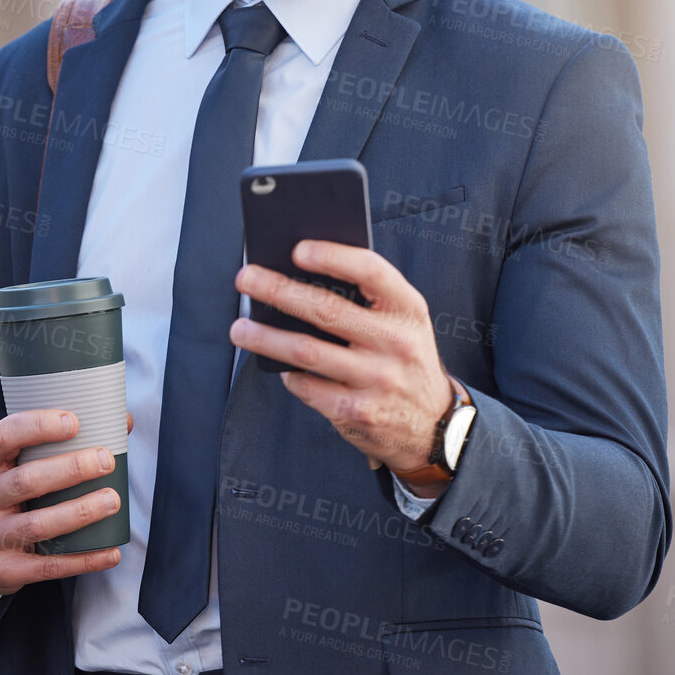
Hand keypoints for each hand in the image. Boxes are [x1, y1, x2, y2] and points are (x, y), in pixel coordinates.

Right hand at [0, 409, 132, 599]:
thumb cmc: (8, 493)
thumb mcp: (14, 464)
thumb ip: (57, 442)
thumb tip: (122, 422)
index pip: (4, 436)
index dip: (37, 427)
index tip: (74, 422)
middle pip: (25, 481)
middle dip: (70, 470)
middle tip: (106, 461)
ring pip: (36, 525)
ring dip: (79, 513)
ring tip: (112, 501)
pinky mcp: (2, 569)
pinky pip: (47, 566)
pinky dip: (84, 560)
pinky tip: (111, 552)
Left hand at [229, 240, 452, 492]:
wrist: (434, 425)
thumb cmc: (405, 359)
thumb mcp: (405, 323)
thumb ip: (368, 299)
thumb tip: (302, 274)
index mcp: (408, 309)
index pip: (370, 271)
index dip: (333, 256)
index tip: (297, 249)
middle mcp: (396, 342)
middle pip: (325, 310)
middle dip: (278, 291)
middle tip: (246, 279)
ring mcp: (377, 379)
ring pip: (306, 351)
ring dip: (265, 337)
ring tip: (240, 328)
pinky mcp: (358, 412)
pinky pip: (308, 388)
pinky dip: (289, 375)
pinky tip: (281, 367)